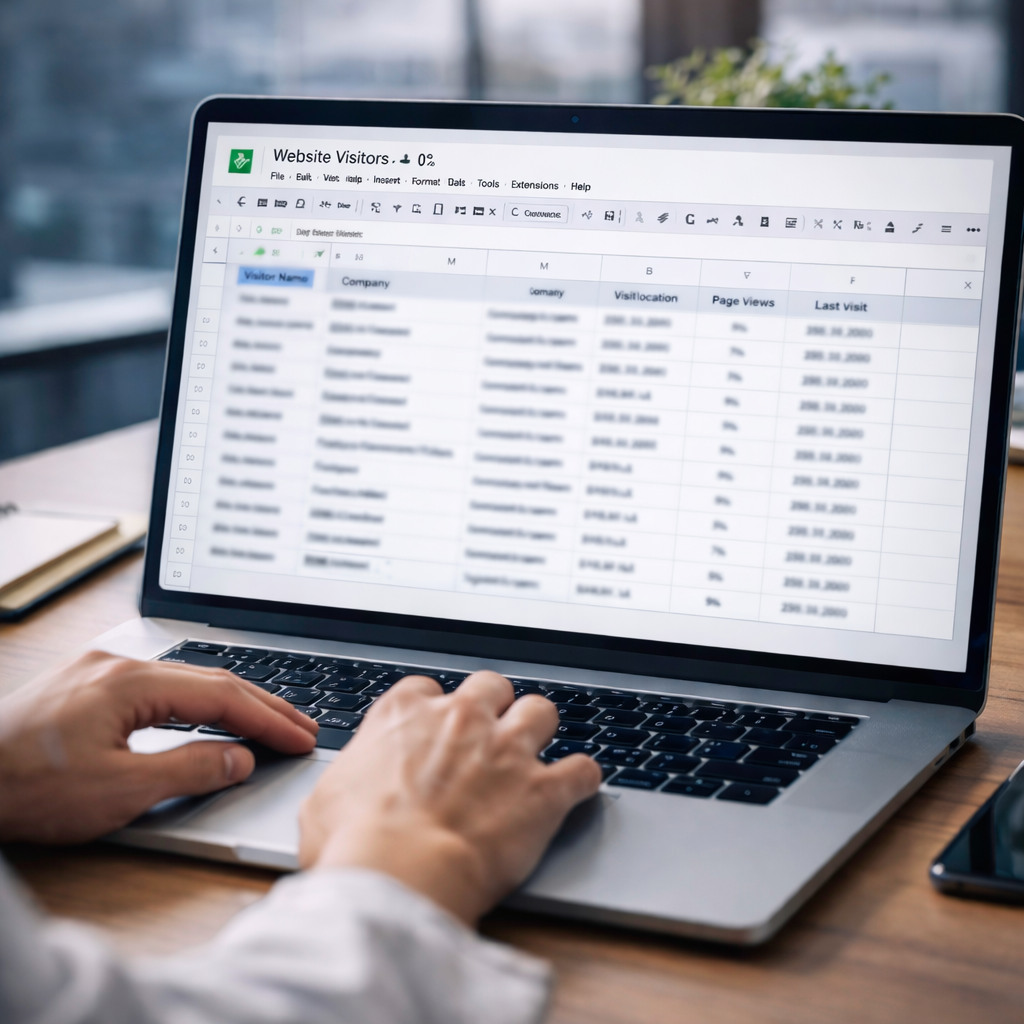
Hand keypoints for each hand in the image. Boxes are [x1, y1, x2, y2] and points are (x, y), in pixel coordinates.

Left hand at [0, 650, 316, 843]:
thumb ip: (189, 770)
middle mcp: (117, 665)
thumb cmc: (21, 788)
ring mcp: (98, 671)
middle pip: (210, 680)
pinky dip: (195, 705)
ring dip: (230, 703)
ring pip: (185, 682)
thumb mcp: (117, 792)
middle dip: (261, 705)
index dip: (268, 719)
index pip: (222, 696)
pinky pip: (158, 688)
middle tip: (301, 727)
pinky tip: (208, 716)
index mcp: (130, 682)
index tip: (301, 738)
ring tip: (268, 722)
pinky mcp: (84, 687)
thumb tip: (239, 759)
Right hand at [299, 670, 600, 925]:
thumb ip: (347, 782)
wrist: (399, 876)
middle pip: (491, 686)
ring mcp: (506, 750)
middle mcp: (460, 720)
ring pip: (541, 711)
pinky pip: (582, 769)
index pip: (425, 689)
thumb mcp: (323, 803)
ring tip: (535, 751)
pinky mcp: (543, 790)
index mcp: (404, 715)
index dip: (433, 710)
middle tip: (488, 735)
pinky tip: (577, 788)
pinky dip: (582, 779)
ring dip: (539, 730)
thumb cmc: (354, 844)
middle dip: (493, 707)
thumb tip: (342, 796)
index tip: (433, 732)